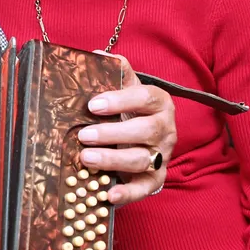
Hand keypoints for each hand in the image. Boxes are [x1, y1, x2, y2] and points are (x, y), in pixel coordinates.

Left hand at [79, 53, 175, 204]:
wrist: (148, 137)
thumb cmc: (132, 109)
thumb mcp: (127, 88)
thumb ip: (117, 73)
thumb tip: (98, 55)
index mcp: (159, 102)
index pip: (144, 97)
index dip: (119, 100)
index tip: (92, 105)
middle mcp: (165, 128)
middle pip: (145, 131)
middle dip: (112, 133)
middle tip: (84, 135)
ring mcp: (162, 155)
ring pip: (142, 159)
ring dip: (113, 160)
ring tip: (86, 159)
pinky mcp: (156, 178)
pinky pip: (145, 188)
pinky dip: (128, 193)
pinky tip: (108, 194)